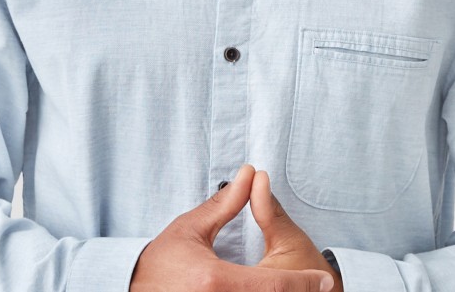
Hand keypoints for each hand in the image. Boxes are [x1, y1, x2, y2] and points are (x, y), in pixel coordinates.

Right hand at [130, 164, 333, 291]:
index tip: (324, 281)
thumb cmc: (159, 266)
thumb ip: (226, 205)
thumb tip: (250, 175)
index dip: (304, 284)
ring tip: (293, 289)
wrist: (130, 290)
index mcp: (218, 283)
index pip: (275, 285)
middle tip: (315, 287)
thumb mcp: (191, 230)